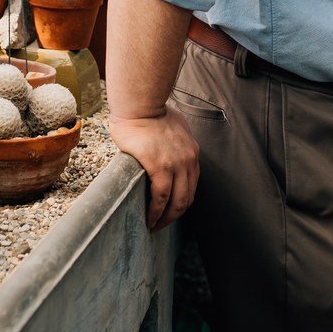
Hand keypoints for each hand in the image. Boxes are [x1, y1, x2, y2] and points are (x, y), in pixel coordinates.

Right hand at [111, 110, 198, 230]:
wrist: (140, 105)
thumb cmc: (149, 113)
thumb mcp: (174, 127)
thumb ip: (175, 141)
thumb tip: (167, 148)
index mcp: (192, 152)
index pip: (192, 185)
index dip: (182, 201)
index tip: (171, 211)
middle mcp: (189, 159)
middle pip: (187, 197)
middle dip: (175, 215)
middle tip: (162, 225)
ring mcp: (176, 164)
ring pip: (176, 201)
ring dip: (166, 218)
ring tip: (154, 226)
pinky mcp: (160, 166)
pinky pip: (160, 196)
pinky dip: (156, 212)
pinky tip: (149, 219)